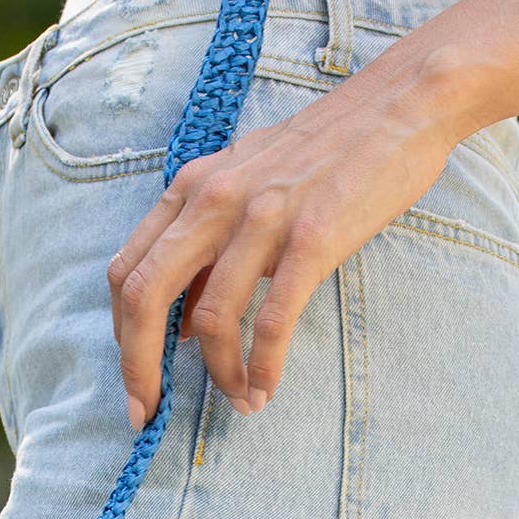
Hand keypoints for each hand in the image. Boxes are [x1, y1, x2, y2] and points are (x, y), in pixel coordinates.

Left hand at [104, 0, 518, 432]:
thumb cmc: (456, 94)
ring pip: (206, 269)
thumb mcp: (376, 152)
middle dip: (129, 333)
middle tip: (136, 411)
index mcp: (260, 141)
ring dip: (203, 353)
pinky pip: (283, 274)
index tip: (132, 369)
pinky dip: (262, 337)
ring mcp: (304, 160)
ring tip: (217, 413)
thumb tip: (306, 265)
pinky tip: (264, 390)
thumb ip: (332, 202)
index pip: (159, 218)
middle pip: (150, 240)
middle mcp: (263, 146)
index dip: (131, 292)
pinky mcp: (354, 179)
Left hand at [107, 41, 466, 428]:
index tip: (135, 379)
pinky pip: (272, 319)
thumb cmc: (322, 151)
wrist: (399, 105)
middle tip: (148, 413)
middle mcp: (213, 201)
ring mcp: (262, 218)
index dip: (120, 335)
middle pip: (144, 296)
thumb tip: (181, 321)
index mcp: (190, 189)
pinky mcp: (312, 238)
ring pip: (211, 318)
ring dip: (218, 374)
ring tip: (237, 399)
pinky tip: (265, 389)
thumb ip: (206, 241)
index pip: (125, 271)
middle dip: (137, 366)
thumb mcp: (244, 183)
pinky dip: (263, 366)